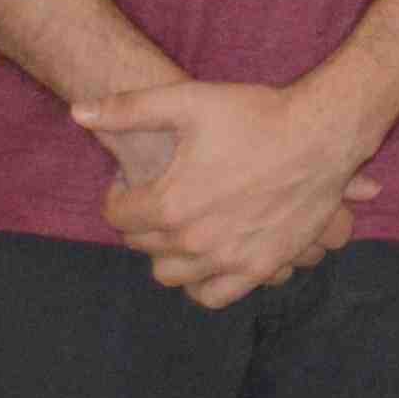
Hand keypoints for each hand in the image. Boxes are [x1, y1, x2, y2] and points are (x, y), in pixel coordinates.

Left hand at [77, 78, 379, 306]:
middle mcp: (194, 241)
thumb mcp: (188, 101)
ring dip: (167, 254)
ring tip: (181, 227)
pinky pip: (213, 296)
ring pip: (172, 276)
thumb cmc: (255, 114)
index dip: (118, 195)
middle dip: (141, 223)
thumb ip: (127, 109)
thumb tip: (76, 112)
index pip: (117, 217)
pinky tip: (206, 257)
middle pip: (142, 246)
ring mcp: (228, 260)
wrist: (322, 134)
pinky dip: (201, 284)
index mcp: (170, 204)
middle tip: (158, 198)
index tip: (133, 180)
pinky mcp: (260, 268)